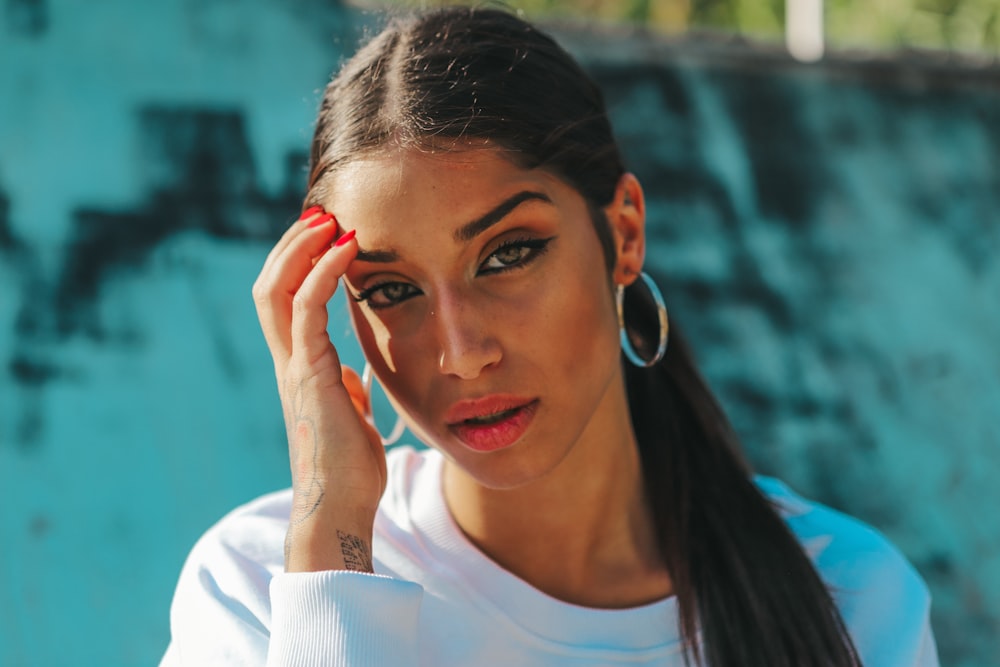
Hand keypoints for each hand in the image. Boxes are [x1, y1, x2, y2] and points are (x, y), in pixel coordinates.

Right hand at [252, 207, 385, 571]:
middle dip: (292, 245)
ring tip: (328, 218)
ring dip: (302, 249)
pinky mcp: (308, 374)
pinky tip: (348, 251)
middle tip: (321, 213)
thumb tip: (352, 376)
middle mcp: (288, 362)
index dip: (299, 263)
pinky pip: (307, 310)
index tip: (327, 234)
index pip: (284, 301)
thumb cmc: (349, 468)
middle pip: (270, 286)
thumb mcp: (350, 416)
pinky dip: (325, 273)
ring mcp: (294, 367)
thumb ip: (345, 389)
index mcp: (299, 367)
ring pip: (277, 290)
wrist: (340, 507)